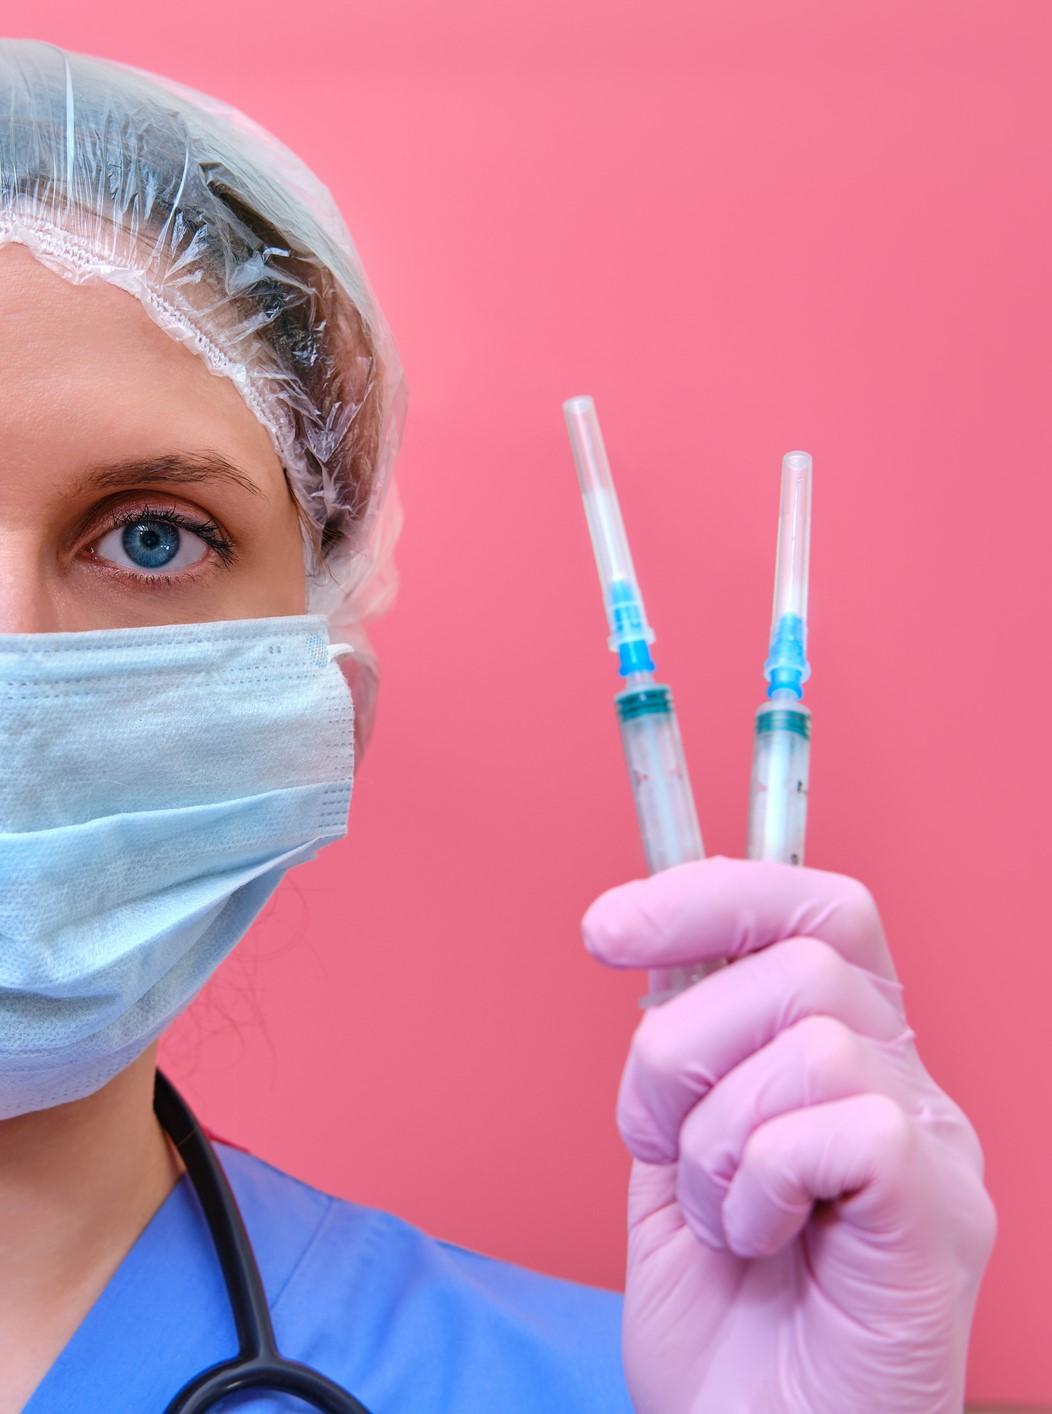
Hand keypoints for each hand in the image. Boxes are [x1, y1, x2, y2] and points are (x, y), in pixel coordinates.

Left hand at [581, 857, 995, 1413]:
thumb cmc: (723, 1328)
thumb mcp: (676, 1155)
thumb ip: (688, 1053)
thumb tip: (663, 955)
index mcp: (848, 1056)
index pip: (816, 909)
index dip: (714, 894)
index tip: (609, 929)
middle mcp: (905, 1085)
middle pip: (802, 959)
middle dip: (681, 1046)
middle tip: (656, 1140)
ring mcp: (935, 1148)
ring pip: (813, 1035)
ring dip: (715, 1133)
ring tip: (716, 1212)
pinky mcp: (939, 1214)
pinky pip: (845, 1124)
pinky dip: (761, 1179)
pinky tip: (761, 1239)